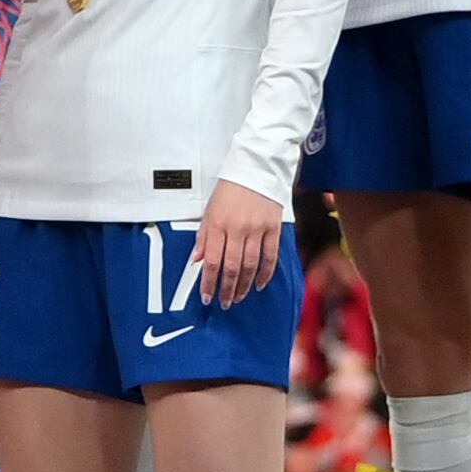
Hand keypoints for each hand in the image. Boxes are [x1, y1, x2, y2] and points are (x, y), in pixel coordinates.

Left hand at [191, 180, 286, 304]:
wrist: (255, 169)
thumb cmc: (230, 189)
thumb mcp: (209, 210)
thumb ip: (203, 237)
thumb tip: (197, 260)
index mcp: (217, 224)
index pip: (212, 261)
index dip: (208, 283)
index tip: (206, 297)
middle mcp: (237, 229)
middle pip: (231, 267)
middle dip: (226, 289)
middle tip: (224, 302)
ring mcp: (257, 229)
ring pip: (250, 265)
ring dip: (243, 285)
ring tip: (238, 297)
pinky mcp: (273, 228)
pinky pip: (270, 257)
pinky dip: (265, 274)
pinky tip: (259, 285)